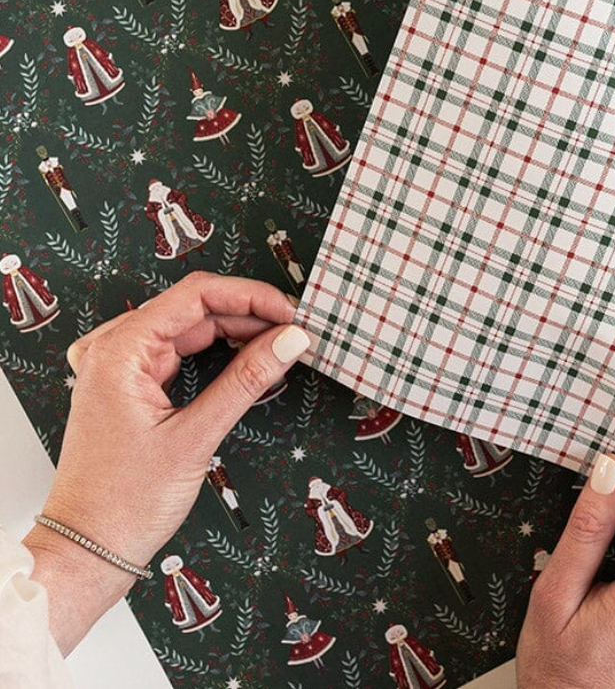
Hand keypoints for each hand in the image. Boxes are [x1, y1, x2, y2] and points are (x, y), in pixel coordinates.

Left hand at [21, 271, 310, 655]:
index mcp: (118, 351)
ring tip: (278, 342)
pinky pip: (177, 349)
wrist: (88, 550)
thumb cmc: (124, 504)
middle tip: (293, 331)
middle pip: (193, 307)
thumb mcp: (195, 437)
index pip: (195, 295)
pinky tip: (245, 355)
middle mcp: (112, 349)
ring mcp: (118, 365)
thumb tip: (289, 340)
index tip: (289, 312)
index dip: (250, 296)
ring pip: (188, 326)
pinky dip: (214, 350)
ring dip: (234, 330)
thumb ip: (246, 381)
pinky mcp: (127, 383)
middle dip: (248, 313)